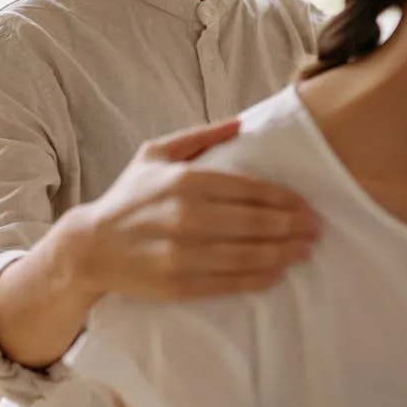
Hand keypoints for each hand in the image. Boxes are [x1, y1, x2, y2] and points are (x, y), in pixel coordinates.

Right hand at [51, 119, 320, 301]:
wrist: (91, 246)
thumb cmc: (128, 198)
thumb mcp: (156, 153)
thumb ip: (200, 136)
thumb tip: (242, 123)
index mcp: (186, 181)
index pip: (252, 190)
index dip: (286, 200)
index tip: (307, 206)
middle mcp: (187, 217)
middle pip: (257, 223)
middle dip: (293, 227)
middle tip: (316, 229)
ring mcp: (184, 254)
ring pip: (249, 254)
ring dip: (284, 253)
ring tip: (304, 251)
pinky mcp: (179, 284)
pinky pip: (230, 282)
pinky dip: (259, 278)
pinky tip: (276, 273)